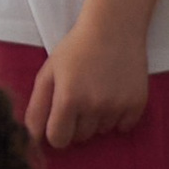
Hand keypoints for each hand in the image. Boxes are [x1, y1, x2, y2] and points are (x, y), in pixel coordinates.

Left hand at [27, 15, 148, 151]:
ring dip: (97, 119)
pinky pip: (124, 127)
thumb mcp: (48, 73)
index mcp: (68, 99)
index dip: (56, 132)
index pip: (58, 140)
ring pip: (102, 131)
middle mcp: (93, 106)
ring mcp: (117, 106)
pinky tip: (114, 95)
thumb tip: (32, 138)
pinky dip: (118, 117)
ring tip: (97, 91)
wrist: (113, 28)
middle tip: (80, 97)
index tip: (59, 120)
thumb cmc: (76, 49)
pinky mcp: (137, 103)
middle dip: (77, 123)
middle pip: (81, 137)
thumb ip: (37, 107)